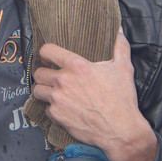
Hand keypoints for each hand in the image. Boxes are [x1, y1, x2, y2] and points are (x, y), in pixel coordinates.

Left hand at [31, 32, 156, 160]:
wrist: (120, 131)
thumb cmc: (122, 100)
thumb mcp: (124, 68)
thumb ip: (119, 46)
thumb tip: (119, 30)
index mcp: (77, 66)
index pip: (47, 51)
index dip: (46, 53)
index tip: (48, 57)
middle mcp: (64, 81)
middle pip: (38, 72)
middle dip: (44, 74)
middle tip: (52, 78)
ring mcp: (58, 99)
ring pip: (37, 90)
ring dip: (44, 91)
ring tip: (53, 93)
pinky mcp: (57, 115)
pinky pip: (46, 109)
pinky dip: (52, 109)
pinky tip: (63, 108)